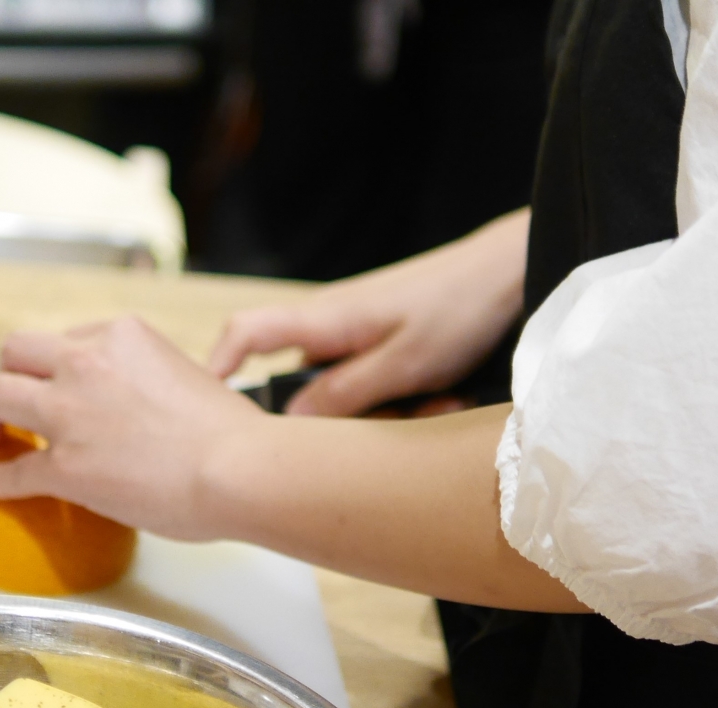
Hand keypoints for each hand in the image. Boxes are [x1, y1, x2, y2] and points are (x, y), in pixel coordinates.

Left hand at [0, 316, 263, 539]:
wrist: (239, 469)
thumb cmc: (230, 432)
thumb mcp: (187, 372)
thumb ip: (150, 377)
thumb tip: (142, 404)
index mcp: (120, 336)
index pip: (66, 339)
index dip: (55, 364)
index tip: (55, 383)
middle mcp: (86, 363)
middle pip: (15, 352)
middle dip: (7, 374)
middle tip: (8, 399)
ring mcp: (70, 414)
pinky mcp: (65, 467)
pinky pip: (14, 471)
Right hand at [208, 208, 529, 416]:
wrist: (507, 272)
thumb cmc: (456, 307)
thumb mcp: (402, 363)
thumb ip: (343, 394)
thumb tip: (291, 425)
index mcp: (324, 320)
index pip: (246, 333)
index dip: (219, 366)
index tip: (210, 406)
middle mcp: (333, 326)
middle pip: (302, 385)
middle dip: (338, 420)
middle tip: (388, 425)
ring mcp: (359, 335)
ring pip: (347, 394)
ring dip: (386, 413)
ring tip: (438, 406)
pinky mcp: (386, 344)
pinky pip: (378, 386)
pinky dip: (405, 401)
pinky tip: (445, 399)